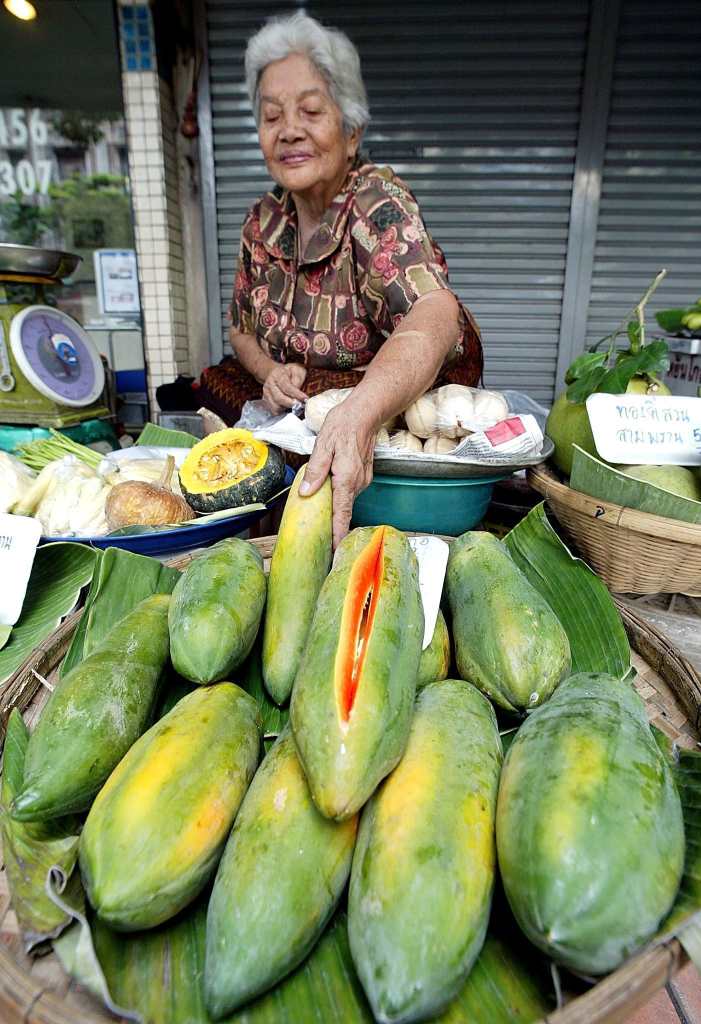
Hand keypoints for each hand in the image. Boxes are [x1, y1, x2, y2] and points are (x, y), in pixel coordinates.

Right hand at [262, 364, 307, 413]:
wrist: (277, 373)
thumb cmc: (289, 372)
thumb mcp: (297, 370)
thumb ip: (298, 379)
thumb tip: (298, 392)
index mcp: (277, 375)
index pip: (286, 387)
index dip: (296, 394)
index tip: (305, 399)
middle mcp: (269, 384)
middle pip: (279, 398)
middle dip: (291, 403)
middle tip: (301, 404)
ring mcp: (266, 394)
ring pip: (276, 407)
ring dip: (286, 408)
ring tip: (294, 404)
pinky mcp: (266, 401)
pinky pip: (274, 411)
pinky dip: (282, 411)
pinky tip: (288, 407)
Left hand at [299, 404, 375, 547]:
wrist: (365, 412)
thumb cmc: (343, 425)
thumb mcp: (322, 446)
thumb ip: (315, 471)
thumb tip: (306, 494)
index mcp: (346, 478)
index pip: (342, 514)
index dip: (339, 535)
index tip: (336, 552)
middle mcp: (358, 482)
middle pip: (344, 510)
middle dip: (335, 526)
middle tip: (323, 541)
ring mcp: (363, 480)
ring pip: (346, 500)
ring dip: (336, 507)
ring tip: (323, 516)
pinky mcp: (364, 475)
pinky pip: (350, 491)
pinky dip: (341, 495)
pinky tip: (331, 489)